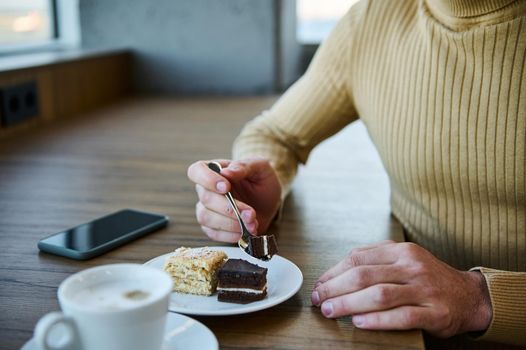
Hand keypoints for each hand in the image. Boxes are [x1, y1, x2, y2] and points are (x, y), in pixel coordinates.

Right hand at [187, 157, 281, 242]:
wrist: (270, 202)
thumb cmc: (263, 181)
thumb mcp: (260, 168)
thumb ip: (243, 167)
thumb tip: (226, 172)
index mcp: (215, 170)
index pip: (197, 171)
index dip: (207, 180)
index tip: (226, 187)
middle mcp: (206, 189)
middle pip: (206, 198)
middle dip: (229, 208)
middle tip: (250, 212)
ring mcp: (207, 209)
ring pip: (206, 217)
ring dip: (231, 223)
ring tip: (252, 223)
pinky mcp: (212, 227)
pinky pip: (213, 233)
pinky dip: (231, 234)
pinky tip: (246, 231)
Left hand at [311, 241, 491, 336]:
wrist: (468, 295)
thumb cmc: (427, 277)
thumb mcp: (404, 259)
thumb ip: (374, 259)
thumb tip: (336, 273)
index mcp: (401, 251)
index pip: (358, 258)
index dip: (333, 273)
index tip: (318, 285)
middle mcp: (412, 266)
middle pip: (364, 276)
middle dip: (335, 289)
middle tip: (318, 300)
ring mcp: (424, 289)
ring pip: (379, 295)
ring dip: (349, 304)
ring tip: (331, 311)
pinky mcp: (435, 313)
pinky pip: (402, 316)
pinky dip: (378, 320)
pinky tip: (360, 323)